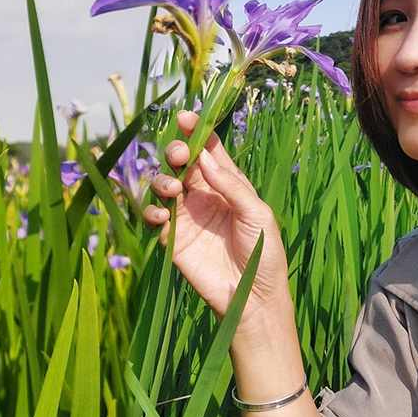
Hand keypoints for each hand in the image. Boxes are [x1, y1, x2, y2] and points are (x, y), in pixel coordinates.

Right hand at [143, 110, 293, 332]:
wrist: (253, 299)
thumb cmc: (266, 254)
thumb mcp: (258, 215)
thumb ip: (232, 186)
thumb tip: (205, 158)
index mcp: (228, 184)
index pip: (209, 150)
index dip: (197, 130)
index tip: (187, 117)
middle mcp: (204, 195)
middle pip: (181, 162)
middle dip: (176, 151)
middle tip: (181, 156)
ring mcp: (186, 217)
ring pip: (162, 185)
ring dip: (162, 180)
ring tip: (172, 190)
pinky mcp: (172, 240)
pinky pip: (153, 218)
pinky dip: (151, 212)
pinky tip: (162, 217)